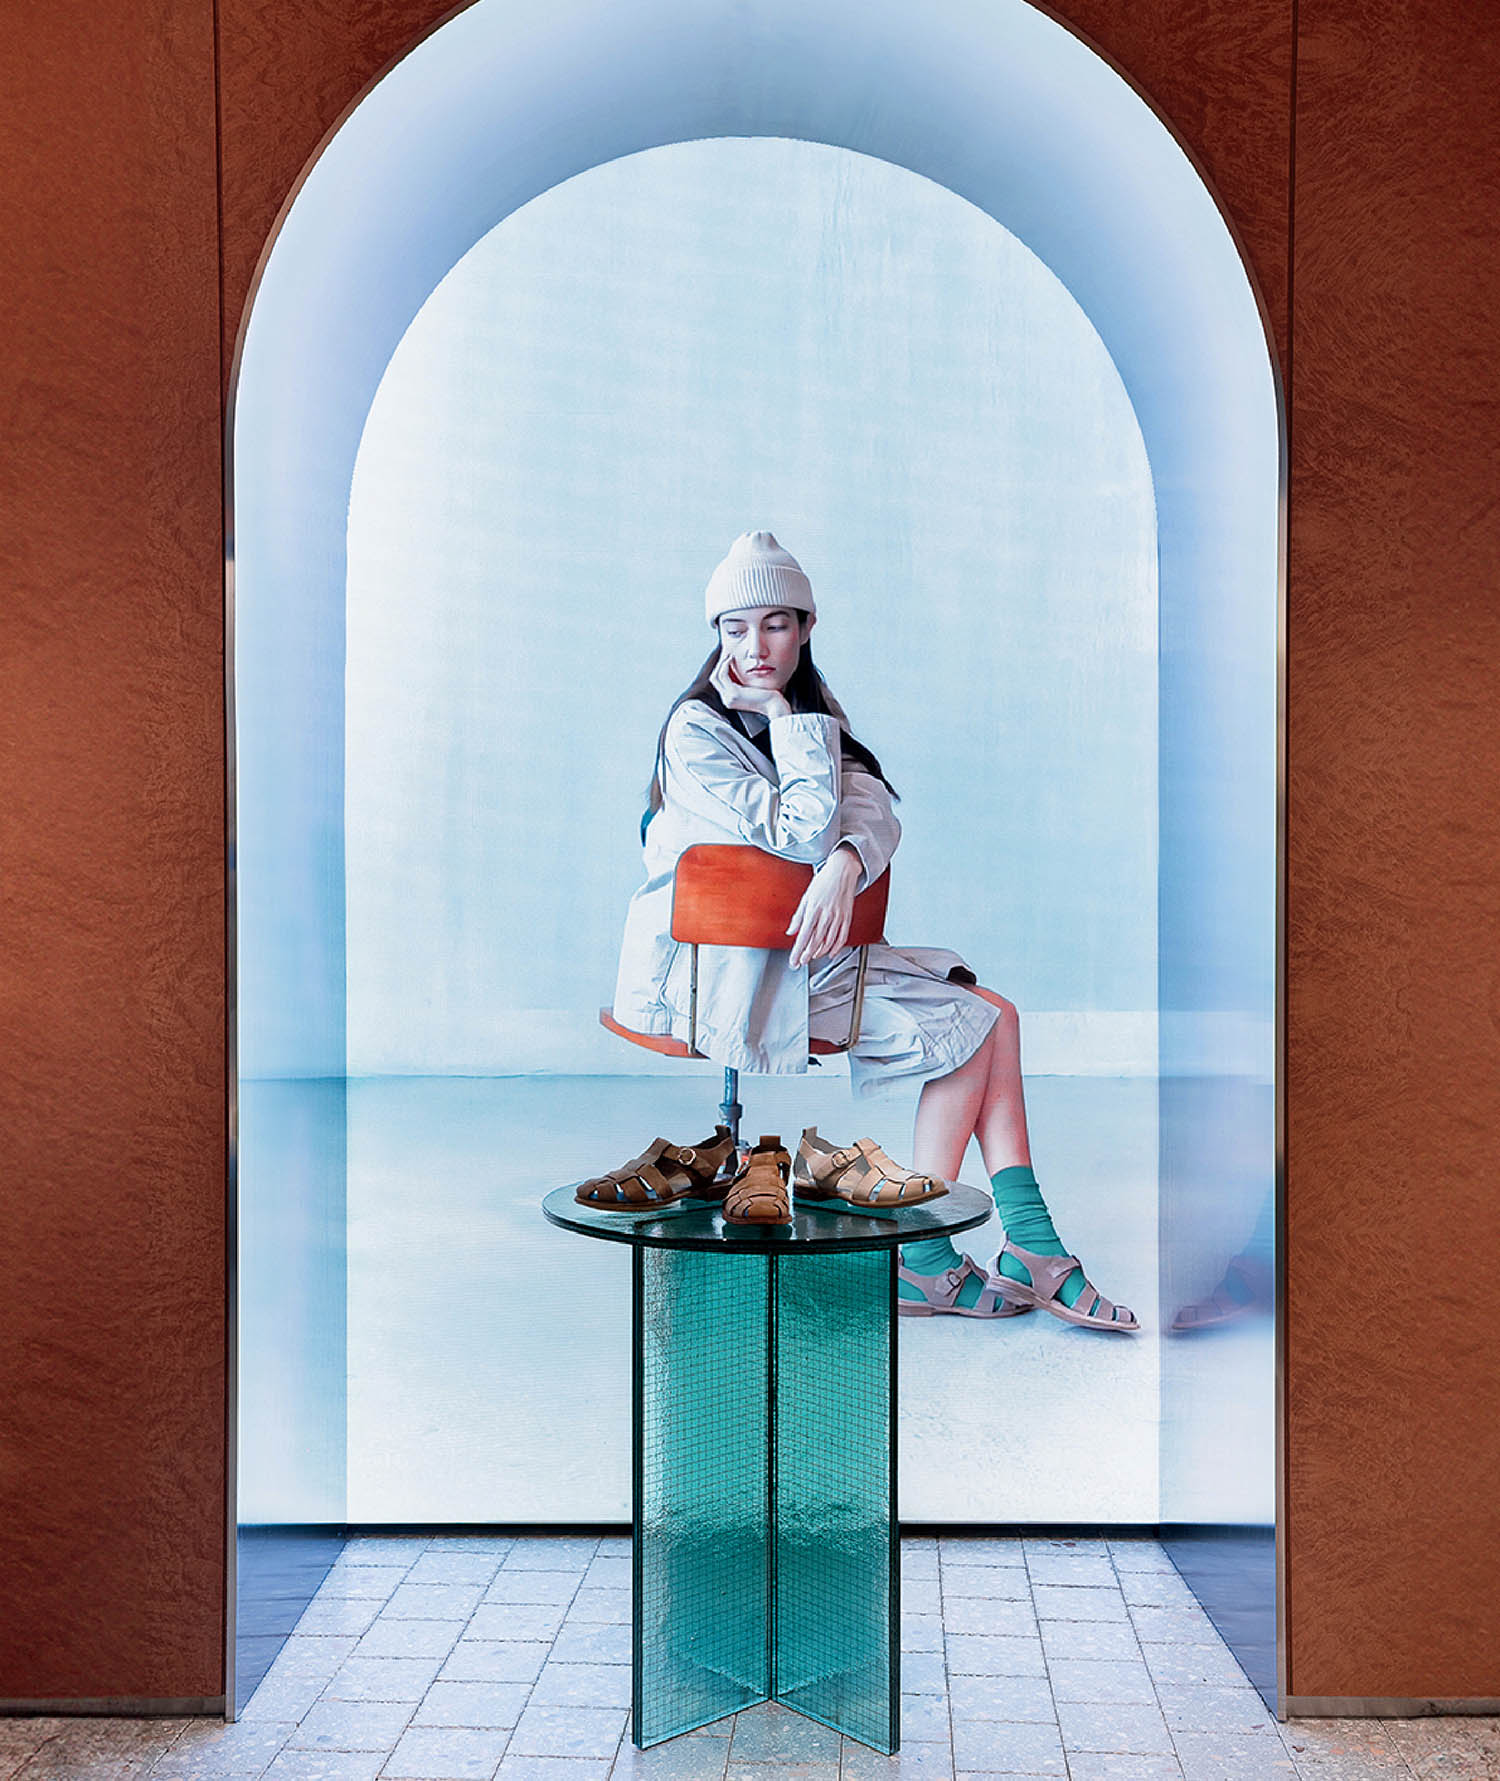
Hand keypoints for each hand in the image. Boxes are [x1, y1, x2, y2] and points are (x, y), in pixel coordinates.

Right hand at [711, 651, 789, 719]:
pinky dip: (725, 665)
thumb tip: (741, 670)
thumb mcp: (752, 689)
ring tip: (729, 655)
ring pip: (716, 676)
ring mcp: (729, 698)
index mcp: (730, 699)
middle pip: (714, 679)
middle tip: (726, 655)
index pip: (719, 682)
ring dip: (721, 663)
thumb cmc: (768, 696)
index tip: (727, 659)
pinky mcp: (734, 694)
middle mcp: (727, 700)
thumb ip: (744, 683)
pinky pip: (723, 676)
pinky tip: (731, 659)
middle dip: (719, 665)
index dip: (721, 669)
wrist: (774, 706)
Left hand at [788, 845, 860, 968]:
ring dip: (819, 952)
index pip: (803, 935)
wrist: (842, 870)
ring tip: (811, 957)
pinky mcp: (847, 917)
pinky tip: (829, 953)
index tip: (794, 960)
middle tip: (800, 962)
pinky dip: (836, 948)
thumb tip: (790, 931)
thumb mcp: (806, 897)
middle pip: (815, 941)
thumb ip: (798, 916)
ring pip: (828, 941)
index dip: (798, 950)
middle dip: (806, 955)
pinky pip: (842, 937)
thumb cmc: (823, 882)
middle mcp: (826, 914)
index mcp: (814, 909)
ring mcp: (838, 916)